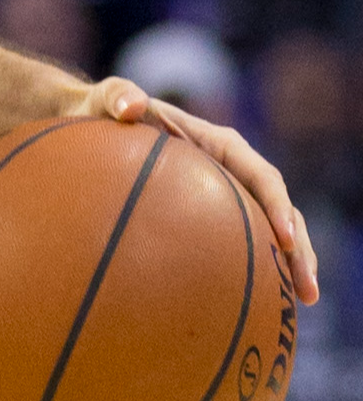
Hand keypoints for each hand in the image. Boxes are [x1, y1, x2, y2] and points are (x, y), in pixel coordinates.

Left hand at [69, 78, 318, 304]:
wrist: (93, 123)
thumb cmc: (101, 110)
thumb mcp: (106, 99)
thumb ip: (118, 96)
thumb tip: (132, 106)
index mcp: (218, 142)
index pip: (261, 174)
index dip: (278, 206)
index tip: (285, 240)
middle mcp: (231, 168)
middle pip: (279, 208)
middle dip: (299, 248)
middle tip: (307, 290)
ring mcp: (225, 191)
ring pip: (269, 229)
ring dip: (290, 263)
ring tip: (303, 302)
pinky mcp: (211, 212)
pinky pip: (242, 239)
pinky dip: (258, 267)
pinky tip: (260, 304)